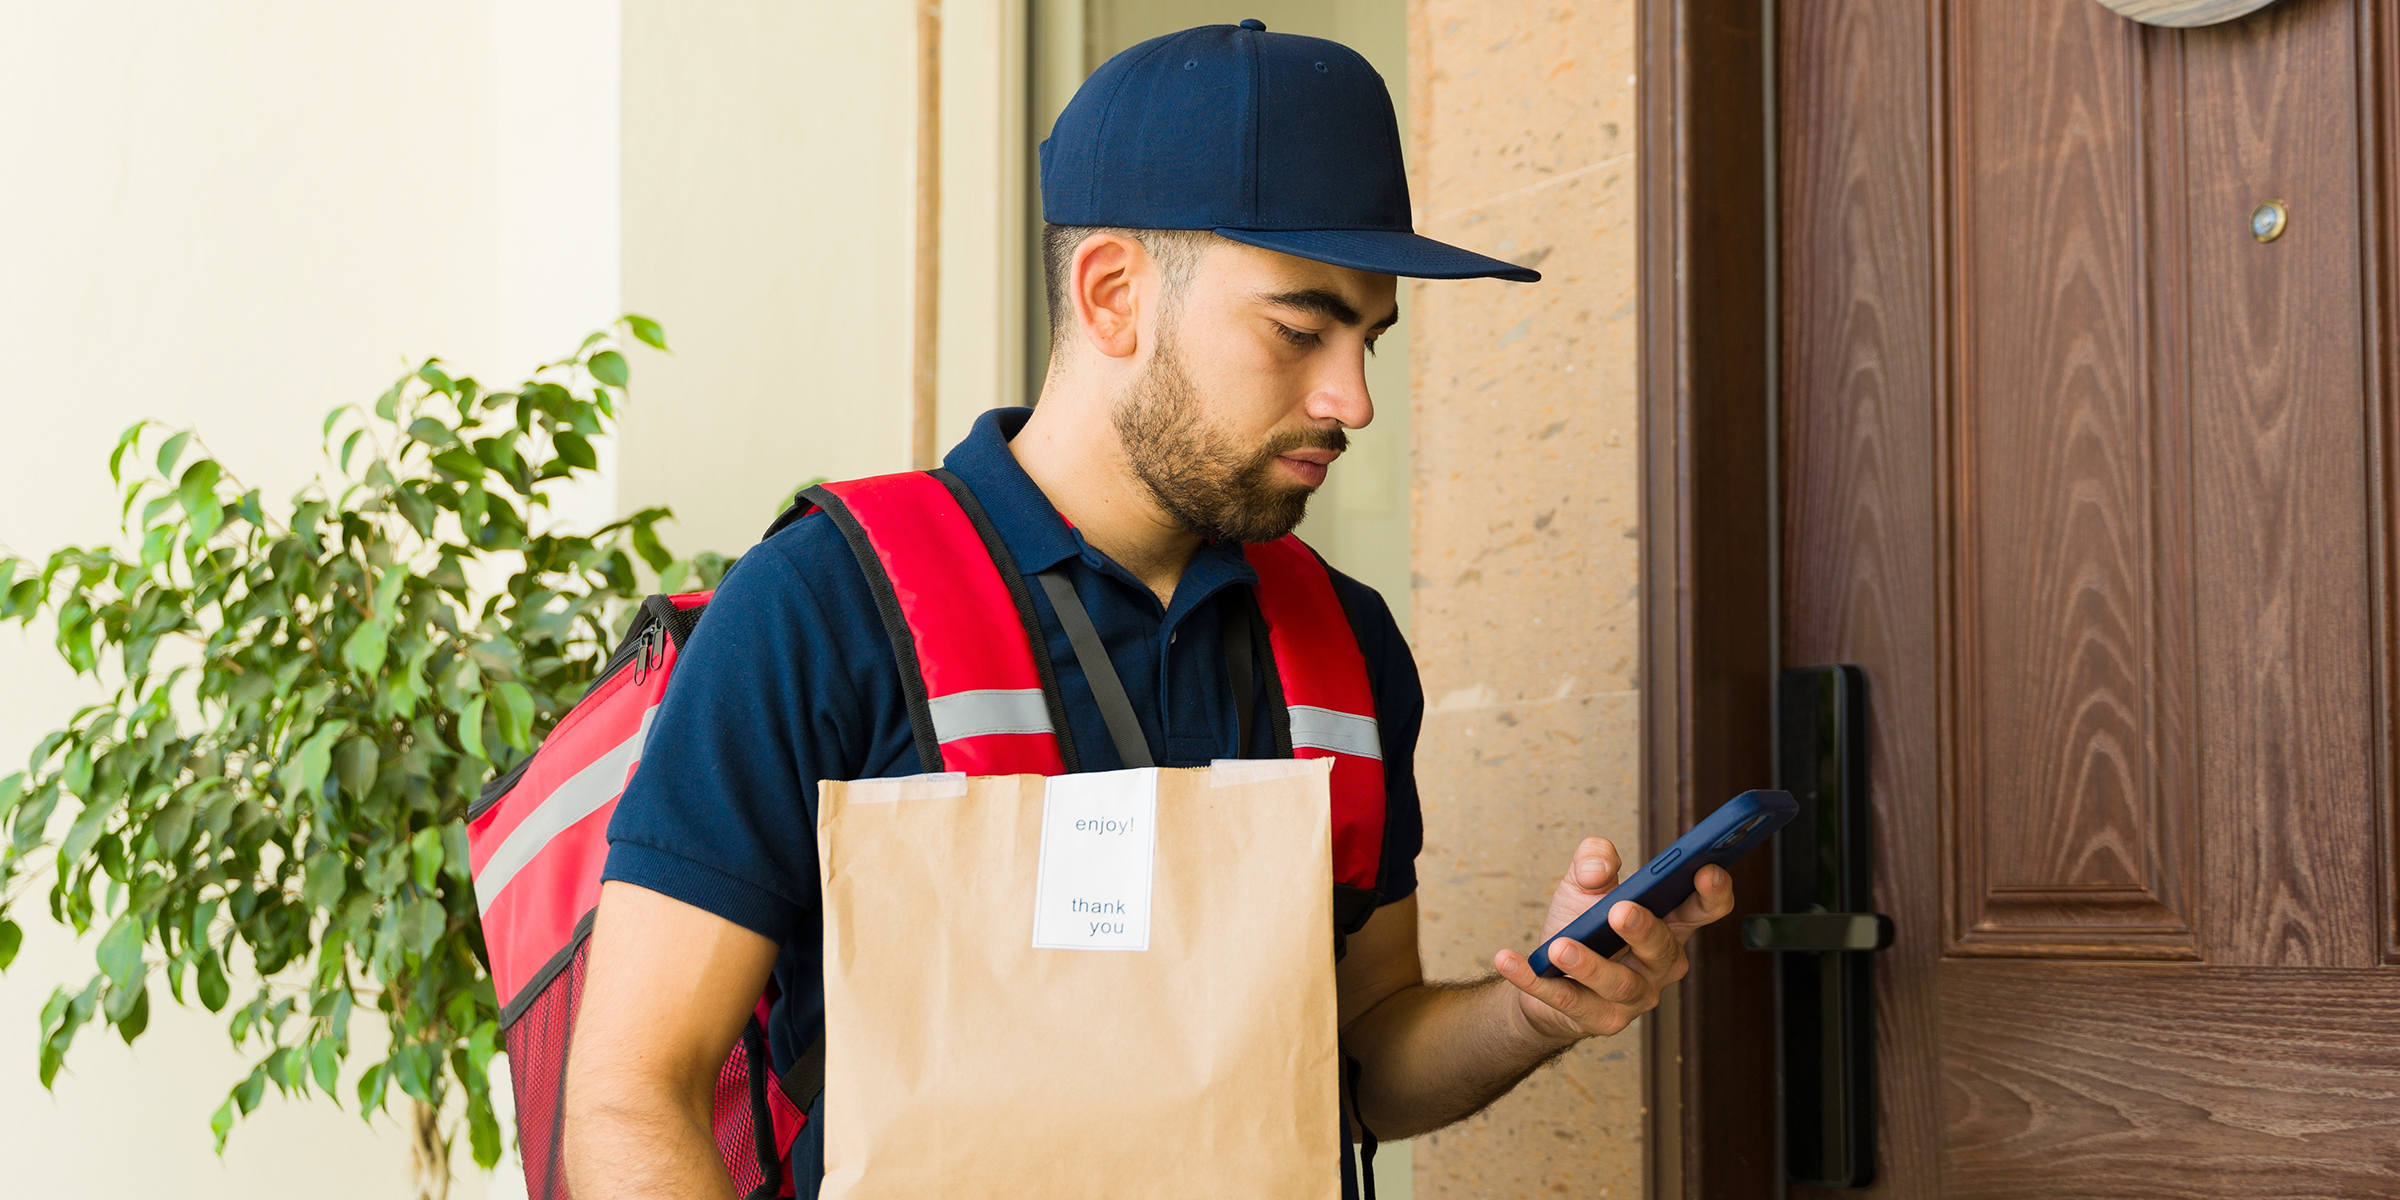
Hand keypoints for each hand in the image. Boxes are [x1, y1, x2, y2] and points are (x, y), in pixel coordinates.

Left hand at [1490, 836, 1734, 1043]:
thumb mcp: (1585, 884)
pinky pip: (1565, 999)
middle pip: (1662, 949)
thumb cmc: (1581, 926)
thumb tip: (1597, 866)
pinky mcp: (1598, 1019)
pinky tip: (1509, 960)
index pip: (1704, 909)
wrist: (1547, 974)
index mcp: (1669, 925)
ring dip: (1588, 964)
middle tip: (1621, 910)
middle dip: (1644, 929)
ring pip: (1617, 983)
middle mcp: (1659, 965)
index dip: (1713, 892)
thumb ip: (1594, 859)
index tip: (1705, 869)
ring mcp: (1632, 997)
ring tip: (1560, 946)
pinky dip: (1534, 980)